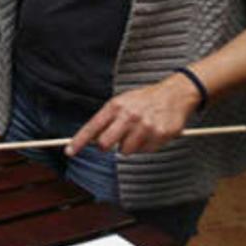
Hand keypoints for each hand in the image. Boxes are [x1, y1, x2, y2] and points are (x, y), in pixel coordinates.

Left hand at [65, 76, 199, 156]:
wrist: (175, 93)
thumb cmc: (145, 99)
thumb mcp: (123, 102)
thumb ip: (108, 119)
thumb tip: (92, 139)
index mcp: (116, 106)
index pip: (92, 126)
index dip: (79, 141)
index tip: (69, 152)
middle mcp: (129, 116)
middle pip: (106, 144)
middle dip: (107, 146)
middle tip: (116, 139)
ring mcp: (145, 126)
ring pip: (126, 151)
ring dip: (130, 145)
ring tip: (139, 131)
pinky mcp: (160, 135)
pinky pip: (146, 151)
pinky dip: (147, 145)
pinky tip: (152, 132)